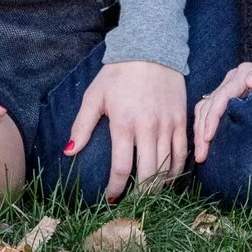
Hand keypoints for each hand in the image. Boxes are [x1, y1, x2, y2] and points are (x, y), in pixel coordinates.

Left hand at [63, 59, 188, 201]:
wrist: (152, 48)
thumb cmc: (119, 73)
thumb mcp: (95, 95)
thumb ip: (83, 125)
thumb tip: (69, 151)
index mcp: (125, 124)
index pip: (122, 168)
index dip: (116, 188)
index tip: (111, 198)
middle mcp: (148, 128)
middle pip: (149, 174)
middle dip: (139, 195)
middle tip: (131, 203)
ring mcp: (168, 124)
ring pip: (168, 167)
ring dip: (158, 186)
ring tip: (148, 195)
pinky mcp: (181, 120)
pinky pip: (182, 152)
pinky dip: (177, 170)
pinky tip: (168, 178)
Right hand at [191, 55, 251, 163]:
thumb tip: (249, 80)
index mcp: (242, 73)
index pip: (220, 96)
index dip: (212, 118)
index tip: (208, 138)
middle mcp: (232, 79)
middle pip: (208, 105)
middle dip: (202, 131)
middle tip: (201, 155)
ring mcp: (229, 87)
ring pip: (205, 108)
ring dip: (199, 131)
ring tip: (201, 155)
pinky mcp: (229, 96)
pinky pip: (209, 110)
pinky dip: (203, 126)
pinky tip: (205, 143)